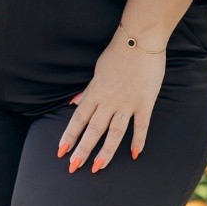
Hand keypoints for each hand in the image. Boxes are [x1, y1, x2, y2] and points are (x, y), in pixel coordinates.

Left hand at [57, 30, 165, 173]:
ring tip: (97, 167)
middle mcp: (109, 100)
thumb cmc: (118, 53)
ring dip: (105, 151)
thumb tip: (74, 103)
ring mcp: (127, 103)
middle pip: (93, 129)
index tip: (60, 152)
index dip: (69, 136)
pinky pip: (141, 126)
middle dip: (82, 149)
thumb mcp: (97, 70)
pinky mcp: (145, 103)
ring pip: (114, 132)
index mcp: (95, 91)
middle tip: (74, 167)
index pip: (79, 118)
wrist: (140, 38)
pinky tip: (134, 154)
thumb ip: (87, 90)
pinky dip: (138, 141)